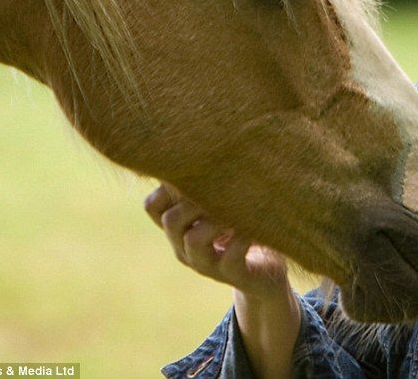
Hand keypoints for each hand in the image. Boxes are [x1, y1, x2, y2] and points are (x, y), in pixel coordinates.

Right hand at [144, 183, 289, 298]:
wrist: (266, 272)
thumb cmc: (241, 228)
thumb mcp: (220, 205)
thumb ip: (207, 185)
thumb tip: (200, 141)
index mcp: (178, 229)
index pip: (152, 205)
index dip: (169, 185)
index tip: (198, 171)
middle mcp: (185, 248)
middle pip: (170, 220)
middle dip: (194, 200)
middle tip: (222, 189)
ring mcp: (207, 264)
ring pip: (194, 239)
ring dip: (216, 218)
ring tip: (237, 209)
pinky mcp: (233, 275)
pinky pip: (230, 256)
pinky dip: (243, 237)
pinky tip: (255, 226)